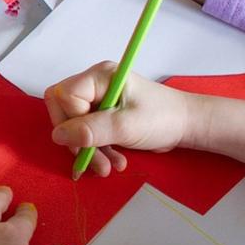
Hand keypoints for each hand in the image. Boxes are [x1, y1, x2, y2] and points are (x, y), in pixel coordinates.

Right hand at [45, 64, 191, 175]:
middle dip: (77, 140)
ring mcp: (98, 99)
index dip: (72, 121)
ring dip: (88, 150)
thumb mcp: (126, 126)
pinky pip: (85, 133)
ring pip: (73, 126)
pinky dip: (96, 150)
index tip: (93, 137)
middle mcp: (94, 85)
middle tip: (94, 159)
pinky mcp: (102, 114)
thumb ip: (91, 131)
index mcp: (99, 77)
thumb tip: (57, 136)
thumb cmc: (163, 118)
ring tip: (108, 167)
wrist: (187, 126)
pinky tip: (112, 160)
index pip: (64, 96)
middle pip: (63, 111)